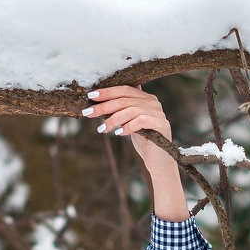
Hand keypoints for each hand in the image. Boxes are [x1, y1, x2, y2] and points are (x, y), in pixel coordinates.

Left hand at [83, 86, 187, 221]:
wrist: (158, 159)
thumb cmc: (143, 140)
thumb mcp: (130, 122)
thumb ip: (122, 109)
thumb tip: (103, 99)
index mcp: (145, 98)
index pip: (124, 89)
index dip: (107, 92)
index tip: (91, 96)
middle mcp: (153, 102)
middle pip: (124, 100)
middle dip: (104, 106)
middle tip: (88, 112)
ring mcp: (158, 112)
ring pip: (130, 110)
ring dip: (113, 120)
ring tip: (102, 129)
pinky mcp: (161, 124)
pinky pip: (140, 121)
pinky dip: (127, 127)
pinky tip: (118, 133)